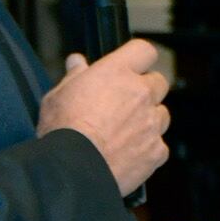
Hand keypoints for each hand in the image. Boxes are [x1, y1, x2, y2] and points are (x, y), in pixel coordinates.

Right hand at [38, 39, 169, 193]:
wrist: (73, 169)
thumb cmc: (61, 130)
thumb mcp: (58, 96)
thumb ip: (74, 76)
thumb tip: (77, 61)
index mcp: (117, 73)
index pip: (144, 51)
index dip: (139, 58)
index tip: (131, 67)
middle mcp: (140, 94)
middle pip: (159, 82)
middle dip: (146, 89)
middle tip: (125, 103)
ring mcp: (151, 123)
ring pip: (161, 114)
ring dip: (149, 119)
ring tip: (123, 132)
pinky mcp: (157, 150)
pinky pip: (159, 145)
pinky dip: (147, 148)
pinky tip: (128, 154)